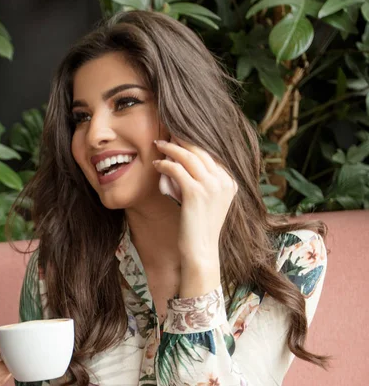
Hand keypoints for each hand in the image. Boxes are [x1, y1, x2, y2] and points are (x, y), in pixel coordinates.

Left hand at [153, 137, 237, 295]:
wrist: (201, 252)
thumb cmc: (199, 229)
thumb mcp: (208, 203)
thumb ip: (204, 184)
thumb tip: (184, 165)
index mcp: (230, 182)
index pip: (210, 154)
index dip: (192, 143)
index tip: (177, 138)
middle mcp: (224, 181)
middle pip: (200, 150)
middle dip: (181, 139)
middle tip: (166, 133)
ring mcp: (211, 186)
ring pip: (188, 156)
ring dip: (170, 148)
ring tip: (158, 145)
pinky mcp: (195, 193)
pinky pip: (176, 169)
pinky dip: (165, 164)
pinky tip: (156, 164)